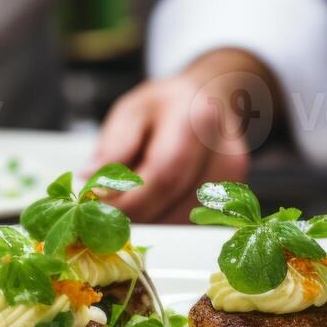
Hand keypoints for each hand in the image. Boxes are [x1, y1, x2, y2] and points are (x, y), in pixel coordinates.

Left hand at [89, 49, 271, 222]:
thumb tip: (93, 181)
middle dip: (135, 216)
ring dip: (150, 223)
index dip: (129, 200)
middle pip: (176, 202)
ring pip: (185, 220)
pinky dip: (165, 222)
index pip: (164, 175)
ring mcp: (233, 178)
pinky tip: (150, 207)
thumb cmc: (164, 108)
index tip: (97, 209)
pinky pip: (192, 223)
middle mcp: (224, 151)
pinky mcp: (233, 198)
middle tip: (103, 217)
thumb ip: (114, 146)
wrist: (208, 103)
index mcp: (196, 118)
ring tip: (126, 207)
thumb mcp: (130, 112)